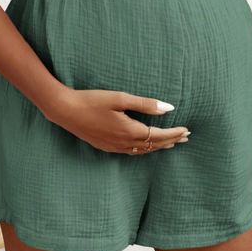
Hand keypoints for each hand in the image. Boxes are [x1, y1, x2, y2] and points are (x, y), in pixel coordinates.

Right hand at [44, 87, 189, 153]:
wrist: (65, 110)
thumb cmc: (92, 101)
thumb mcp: (120, 98)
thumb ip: (145, 104)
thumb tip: (169, 108)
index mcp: (130, 131)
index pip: (159, 136)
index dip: (174, 133)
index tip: (186, 130)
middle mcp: (124, 143)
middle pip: (154, 145)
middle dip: (171, 141)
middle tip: (186, 137)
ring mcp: (114, 147)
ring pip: (143, 151)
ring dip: (159, 146)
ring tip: (172, 143)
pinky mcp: (107, 147)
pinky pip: (132, 152)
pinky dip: (145, 149)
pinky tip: (147, 145)